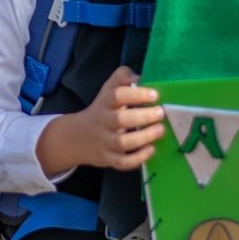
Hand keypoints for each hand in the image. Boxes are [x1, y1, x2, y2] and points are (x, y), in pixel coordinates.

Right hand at [36, 66, 165, 175]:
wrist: (77, 137)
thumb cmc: (102, 109)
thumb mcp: (108, 89)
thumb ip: (123, 77)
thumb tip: (142, 77)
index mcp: (105, 103)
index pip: (117, 95)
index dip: (136, 94)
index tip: (155, 95)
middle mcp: (104, 122)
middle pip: (120, 120)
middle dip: (142, 116)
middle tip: (160, 113)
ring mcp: (105, 142)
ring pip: (122, 142)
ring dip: (143, 137)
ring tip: (160, 130)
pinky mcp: (109, 159)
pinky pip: (122, 162)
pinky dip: (137, 158)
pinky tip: (152, 150)